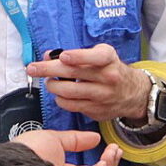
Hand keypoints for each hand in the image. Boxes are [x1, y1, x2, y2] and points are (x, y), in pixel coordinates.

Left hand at [12, 128, 122, 165]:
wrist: (16, 164)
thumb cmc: (26, 153)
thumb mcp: (55, 139)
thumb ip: (77, 140)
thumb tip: (95, 137)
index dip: (105, 161)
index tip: (112, 148)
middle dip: (111, 165)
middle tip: (115, 150)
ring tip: (111, 154)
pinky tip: (104, 164)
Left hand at [28, 46, 151, 123]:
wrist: (133, 93)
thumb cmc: (111, 69)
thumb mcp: (100, 55)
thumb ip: (75, 54)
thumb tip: (48, 56)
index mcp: (109, 59)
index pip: (95, 57)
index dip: (78, 57)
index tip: (63, 56)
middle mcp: (108, 78)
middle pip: (74, 74)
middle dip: (48, 70)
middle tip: (32, 68)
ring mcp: (103, 96)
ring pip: (69, 92)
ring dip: (52, 86)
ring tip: (49, 82)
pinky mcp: (97, 110)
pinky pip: (71, 106)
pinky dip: (60, 99)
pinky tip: (61, 94)